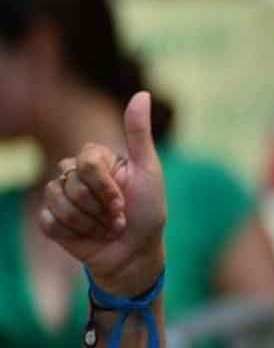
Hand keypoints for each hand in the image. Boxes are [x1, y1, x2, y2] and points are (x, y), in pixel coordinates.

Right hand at [40, 92, 165, 294]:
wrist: (136, 254)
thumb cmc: (148, 212)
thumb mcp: (149, 171)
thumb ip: (139, 134)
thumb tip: (142, 94)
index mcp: (98, 158)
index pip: (87, 162)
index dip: (107, 187)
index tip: (125, 201)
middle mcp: (76, 174)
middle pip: (72, 183)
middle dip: (101, 207)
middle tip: (118, 218)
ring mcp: (61, 196)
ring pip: (58, 202)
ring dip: (90, 223)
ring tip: (106, 228)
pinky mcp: (51, 220)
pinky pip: (49, 221)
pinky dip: (74, 234)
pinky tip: (89, 237)